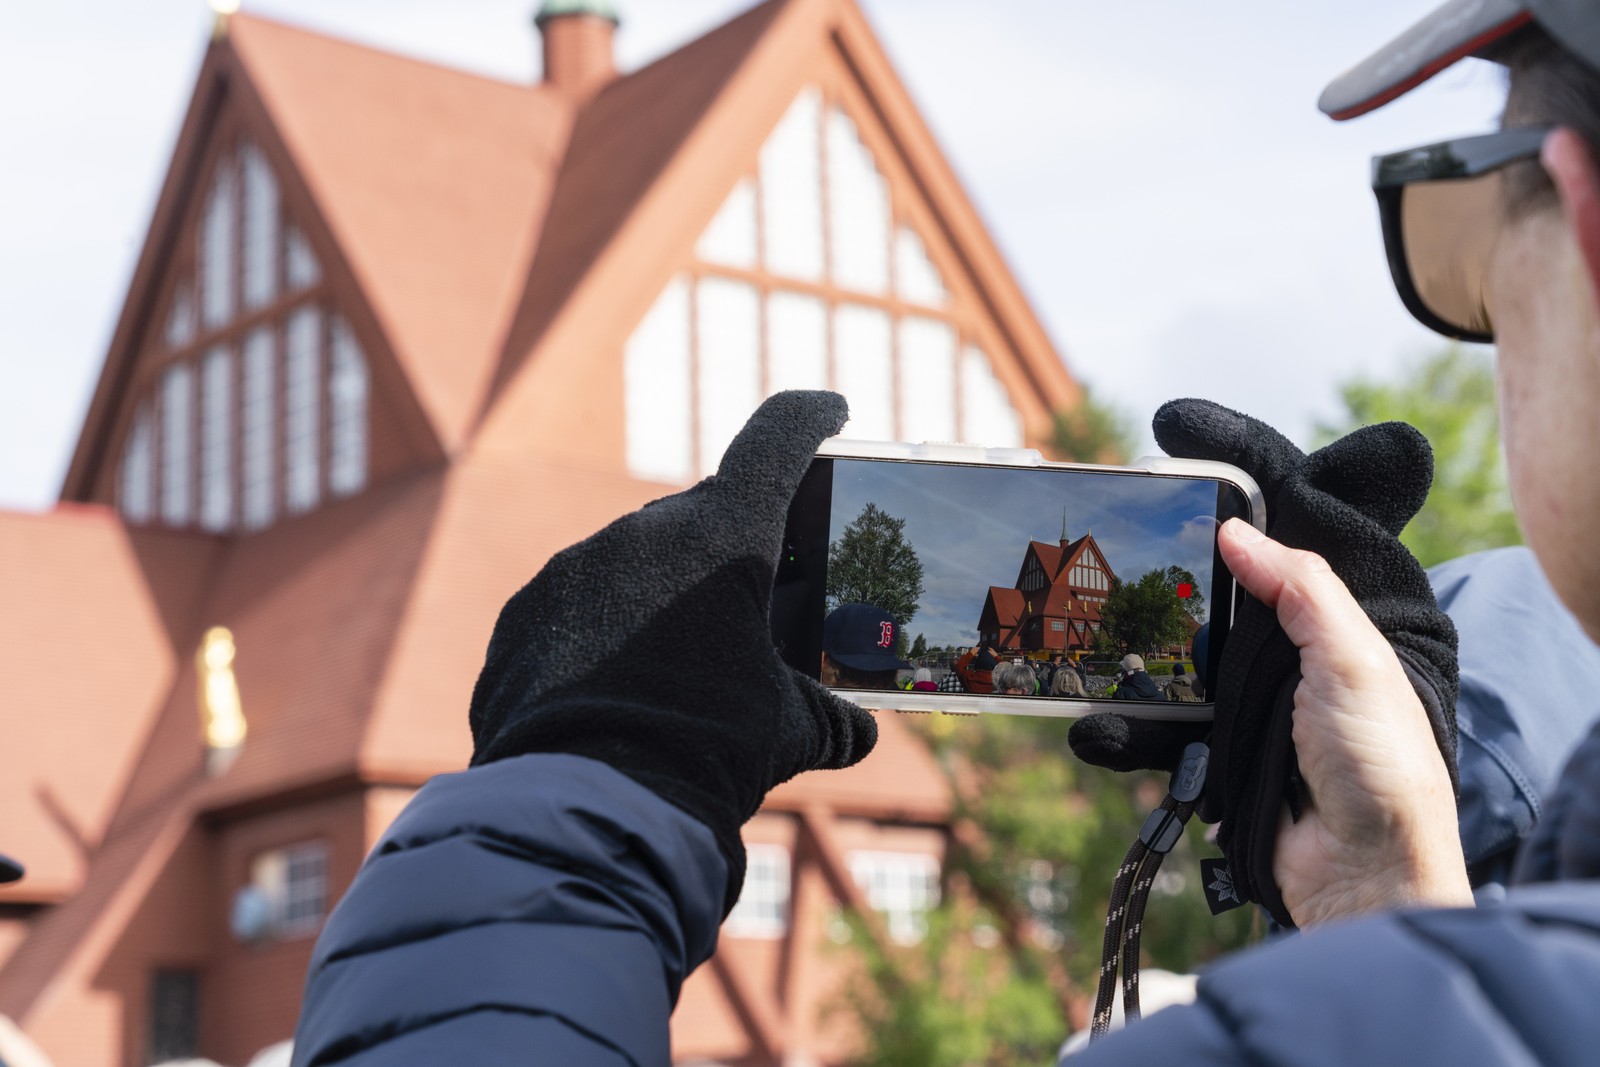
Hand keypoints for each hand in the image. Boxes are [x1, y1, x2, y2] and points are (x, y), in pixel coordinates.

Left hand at [467, 391, 877, 912]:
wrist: (588, 807)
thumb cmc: (708, 753)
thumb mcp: (789, 732)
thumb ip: (829, 719)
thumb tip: (857, 732)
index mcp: (725, 535)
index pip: (777, 439)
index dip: (808, 419)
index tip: (827, 412)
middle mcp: (645, 532)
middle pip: (701, 514)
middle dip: (725, 545)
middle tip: (744, 594)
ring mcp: (575, 568)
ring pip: (631, 560)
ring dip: (656, 594)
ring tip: (671, 665)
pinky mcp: (524, 613)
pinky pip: (574, 604)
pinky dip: (597, 631)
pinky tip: (610, 690)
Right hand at [1069, 399, 1460, 926]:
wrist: (1361, 874)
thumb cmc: (1380, 765)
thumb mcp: (1353, 662)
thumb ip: (1302, 591)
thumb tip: (1235, 534)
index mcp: (1324, 618)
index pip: (1273, 535)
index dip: (1230, 486)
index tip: (1173, 437)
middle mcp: (1281, 653)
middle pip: (1206, 591)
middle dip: (1158, 566)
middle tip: (1105, 534)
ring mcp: (1243, 702)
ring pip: (1169, 658)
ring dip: (1126, 653)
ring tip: (1074, 630)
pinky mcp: (1211, 753)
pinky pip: (1153, 728)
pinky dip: (1118, 727)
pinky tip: (1090, 721)